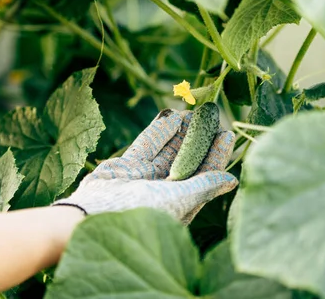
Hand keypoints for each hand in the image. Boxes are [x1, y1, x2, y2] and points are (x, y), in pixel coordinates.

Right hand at [53, 108, 237, 224]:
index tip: (226, 134)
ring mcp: (143, 178)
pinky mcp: (126, 168)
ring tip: (193, 111)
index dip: (216, 155)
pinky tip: (171, 116)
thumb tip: (232, 180)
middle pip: (187, 160)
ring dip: (180, 131)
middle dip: (199, 138)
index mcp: (180, 205)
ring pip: (167, 150)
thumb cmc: (140, 212)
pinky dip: (158, 132)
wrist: (93, 213)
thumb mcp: (179, 200)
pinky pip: (146, 146)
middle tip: (211, 114)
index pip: (204, 176)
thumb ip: (204, 186)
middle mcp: (163, 191)